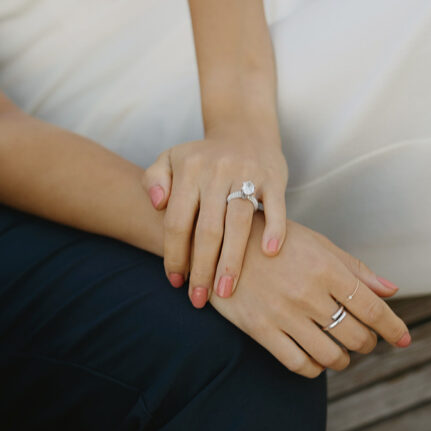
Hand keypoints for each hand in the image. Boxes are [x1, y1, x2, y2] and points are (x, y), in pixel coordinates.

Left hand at [143, 130, 289, 308]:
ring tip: (225, 291)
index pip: (177, 221)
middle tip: (199, 299)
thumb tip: (156, 204)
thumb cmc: (202, 158)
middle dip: (201, 269)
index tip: (175, 282)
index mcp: (189, 170)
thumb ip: (154, 180)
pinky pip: (276, 206)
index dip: (174, 255)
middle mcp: (217, 170)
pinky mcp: (274, 177)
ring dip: (231, 261)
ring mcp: (247, 173)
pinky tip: (269, 255)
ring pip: (238, 223)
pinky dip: (274, 230)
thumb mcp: (171, 160)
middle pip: (207, 229)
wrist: (244, 131)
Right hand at [209, 214, 410, 376]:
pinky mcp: (260, 329)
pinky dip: (315, 369)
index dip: (393, 328)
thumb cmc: (275, 240)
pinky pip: (298, 363)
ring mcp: (283, 314)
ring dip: (342, 359)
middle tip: (364, 340)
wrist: (220, 242)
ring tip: (341, 353)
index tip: (404, 340)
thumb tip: (391, 290)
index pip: (372, 308)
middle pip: (355, 335)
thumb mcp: (317, 244)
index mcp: (326, 268)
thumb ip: (355, 269)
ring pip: (330, 354)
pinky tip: (317, 361)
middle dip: (367, 342)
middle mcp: (308, 293)